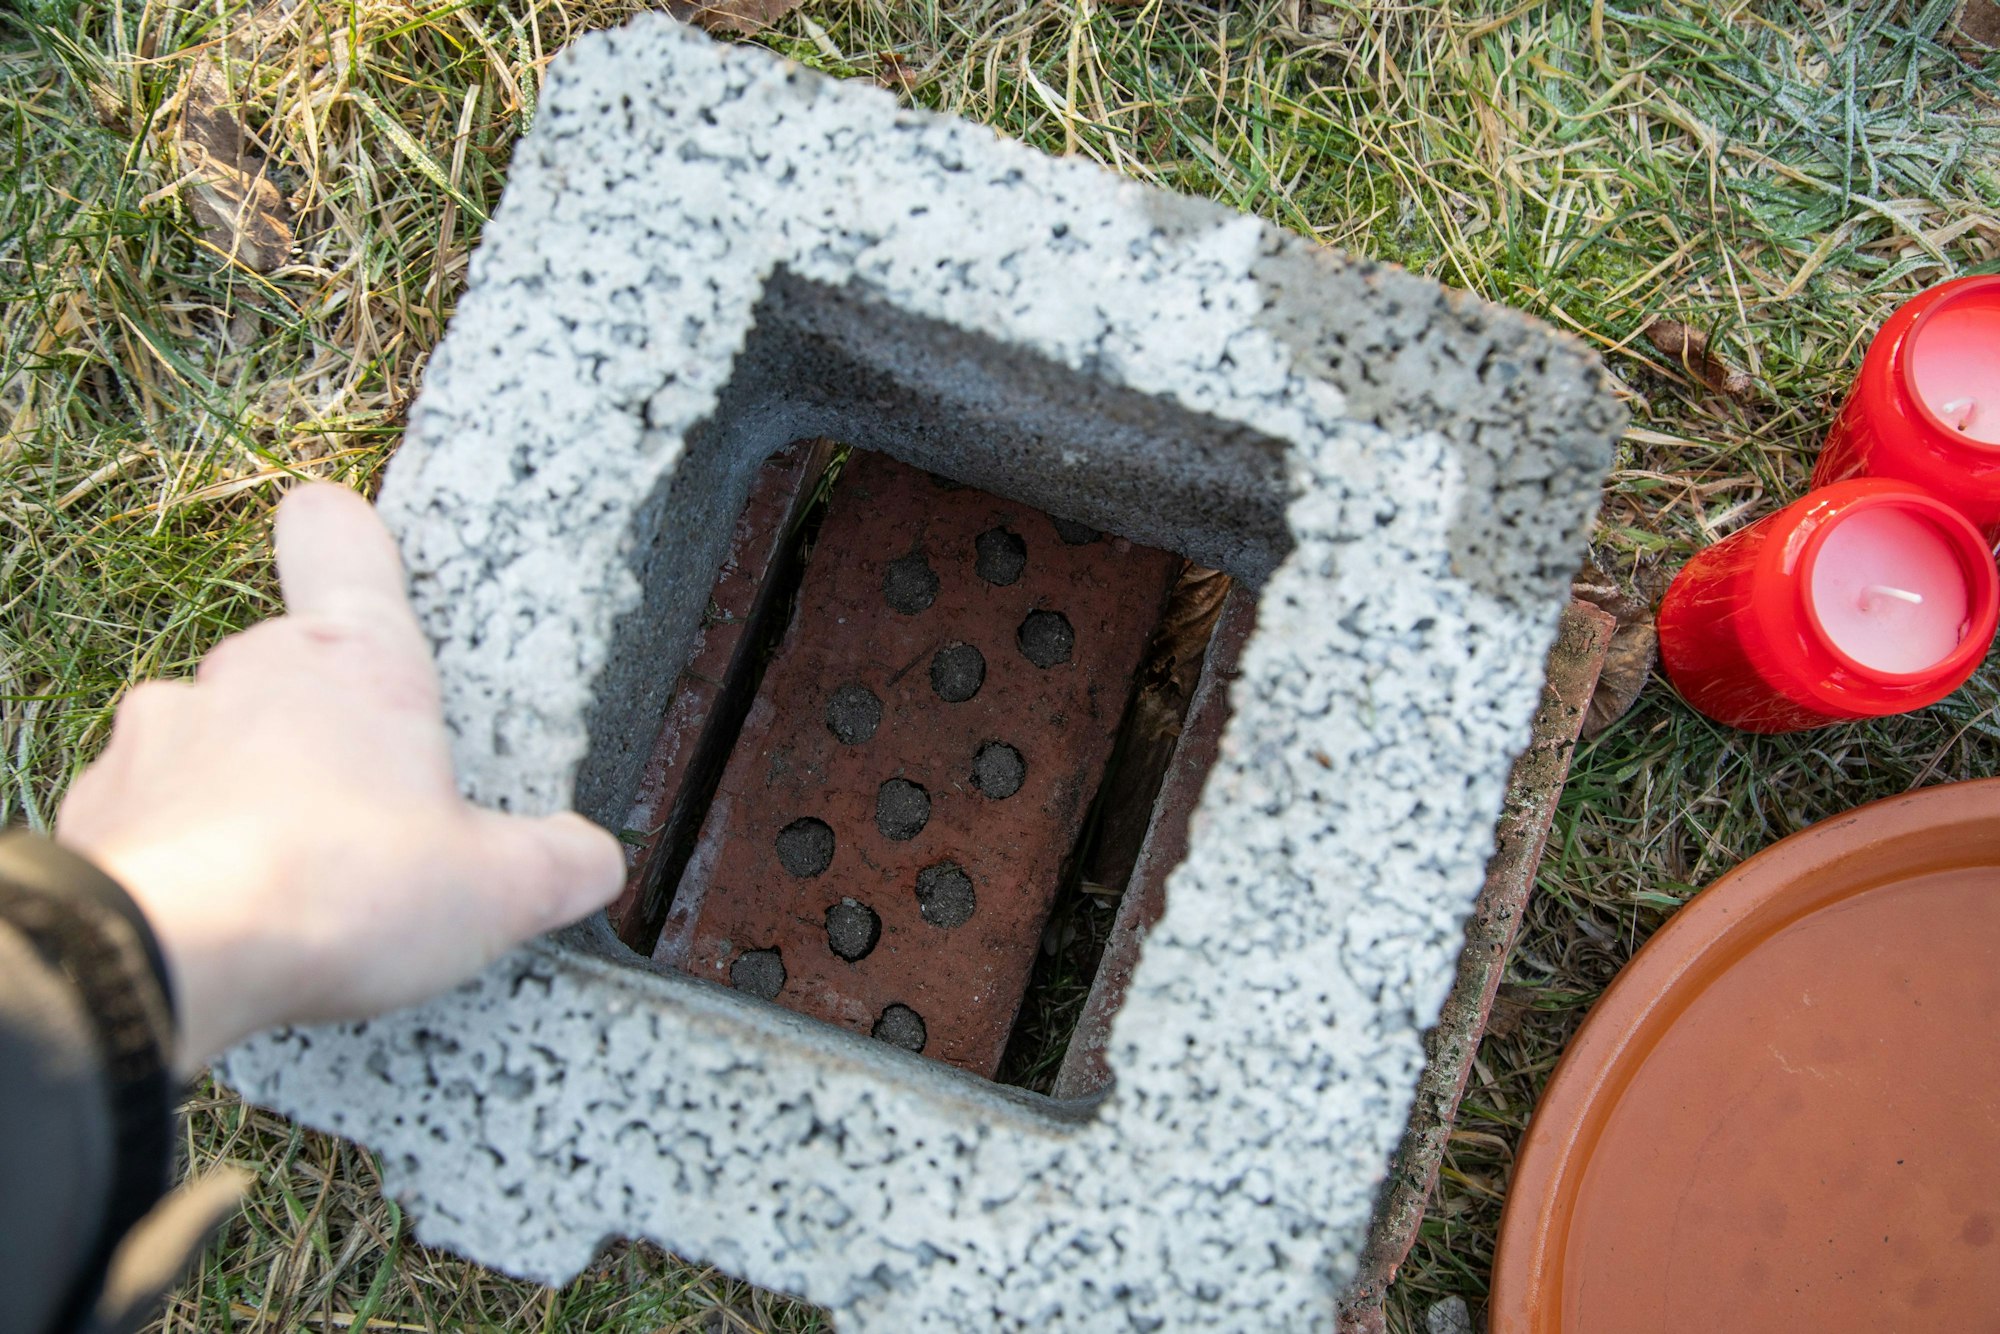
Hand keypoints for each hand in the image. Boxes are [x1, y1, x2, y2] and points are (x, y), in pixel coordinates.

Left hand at [55, 483, 622, 1074]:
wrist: (166, 958)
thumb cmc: (337, 893)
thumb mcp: (496, 890)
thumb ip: (560, 864)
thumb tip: (596, 860)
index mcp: (356, 662)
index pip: (339, 537)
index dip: (349, 529)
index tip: (353, 537)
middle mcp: (249, 672)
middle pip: (294, 663)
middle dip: (329, 726)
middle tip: (373, 810)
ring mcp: (165, 731)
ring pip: (218, 735)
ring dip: (251, 783)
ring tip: (297, 872)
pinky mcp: (104, 802)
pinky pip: (157, 806)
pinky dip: (189, 843)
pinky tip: (225, 906)